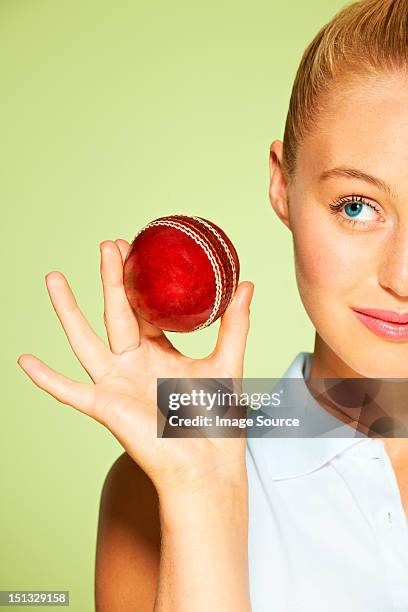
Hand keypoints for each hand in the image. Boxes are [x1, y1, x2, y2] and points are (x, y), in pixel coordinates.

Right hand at [17, 239, 253, 495]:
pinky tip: (25, 361)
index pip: (142, 307)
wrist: (209, 465)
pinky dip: (47, 379)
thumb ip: (235, 324)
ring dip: (68, 311)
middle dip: (111, 278)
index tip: (133, 248)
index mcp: (159, 352)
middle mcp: (133, 364)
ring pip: (85, 340)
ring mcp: (116, 383)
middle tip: (109, 244)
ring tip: (54, 278)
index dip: (137, 279)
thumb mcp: (227, 362)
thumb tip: (246, 283)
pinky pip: (70, 392)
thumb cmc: (217, 421)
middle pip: (116, 313)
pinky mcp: (106, 407)